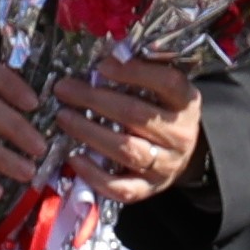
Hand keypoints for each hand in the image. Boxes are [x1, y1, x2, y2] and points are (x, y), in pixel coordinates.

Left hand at [45, 50, 205, 208]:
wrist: (183, 155)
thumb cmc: (162, 113)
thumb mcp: (162, 91)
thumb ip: (140, 75)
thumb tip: (104, 60)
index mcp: (186, 103)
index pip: (167, 83)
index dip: (135, 72)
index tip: (102, 65)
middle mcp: (180, 135)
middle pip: (135, 114)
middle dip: (94, 99)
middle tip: (64, 89)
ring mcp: (165, 165)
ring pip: (125, 149)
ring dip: (89, 132)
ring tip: (64, 117)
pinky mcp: (149, 189)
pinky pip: (121, 188)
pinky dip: (95, 174)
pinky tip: (75, 158)